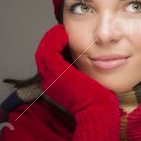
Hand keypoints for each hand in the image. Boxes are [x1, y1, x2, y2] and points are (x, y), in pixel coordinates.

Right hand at [35, 23, 120, 140]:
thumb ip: (82, 74)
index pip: (49, 62)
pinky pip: (49, 51)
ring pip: (43, 51)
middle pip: (43, 56)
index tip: (64, 38)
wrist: (97, 111)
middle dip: (50, 41)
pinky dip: (54, 40)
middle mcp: (49, 81)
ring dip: (51, 38)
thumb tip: (89, 62)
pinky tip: (64, 34)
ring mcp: (50, 77)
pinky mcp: (56, 72)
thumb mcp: (86, 84)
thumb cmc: (97, 100)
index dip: (54, 49)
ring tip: (61, 30)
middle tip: (59, 31)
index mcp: (56, 85)